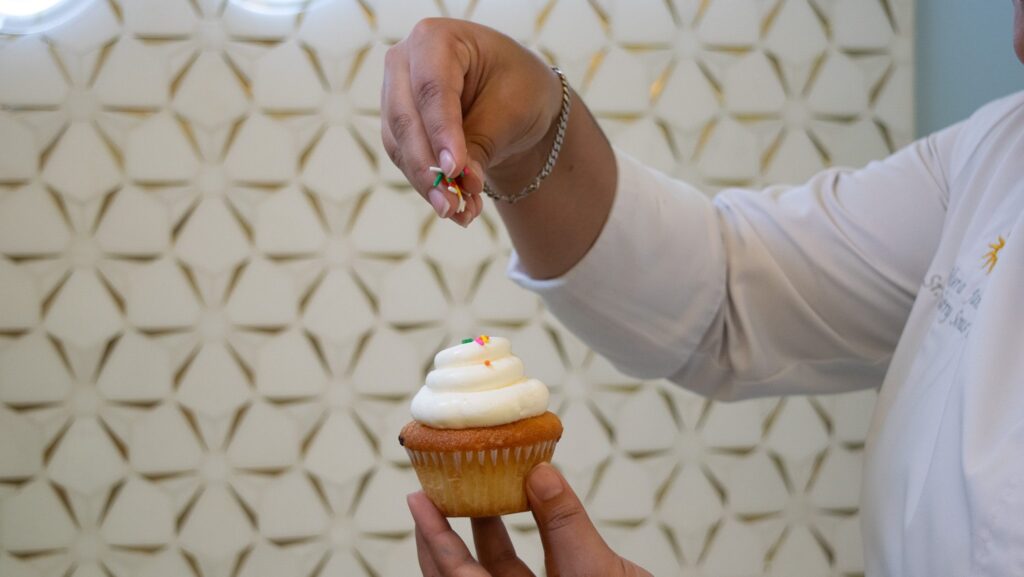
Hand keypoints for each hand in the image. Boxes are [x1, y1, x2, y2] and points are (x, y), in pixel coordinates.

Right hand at [381, 18, 564, 226]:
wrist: (517, 98)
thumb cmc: (519, 88)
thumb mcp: (510, 111)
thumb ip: (481, 144)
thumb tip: (460, 184)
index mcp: (436, 39)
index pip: (432, 89)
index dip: (441, 132)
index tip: (454, 170)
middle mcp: (405, 62)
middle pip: (406, 119)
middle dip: (429, 168)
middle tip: (451, 205)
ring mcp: (395, 94)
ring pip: (400, 146)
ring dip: (428, 185)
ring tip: (459, 213)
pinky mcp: (397, 126)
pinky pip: (405, 160)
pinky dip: (429, 186)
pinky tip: (455, 208)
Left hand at [408, 463, 651, 576]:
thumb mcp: (598, 570)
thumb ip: (566, 523)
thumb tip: (539, 472)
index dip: (434, 537)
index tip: (417, 500)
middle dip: (440, 536)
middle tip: (430, 493)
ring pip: (482, 574)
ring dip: (472, 535)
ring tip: (466, 494)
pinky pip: (508, 574)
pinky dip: (499, 545)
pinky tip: (502, 514)